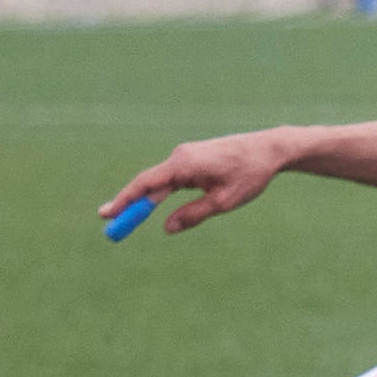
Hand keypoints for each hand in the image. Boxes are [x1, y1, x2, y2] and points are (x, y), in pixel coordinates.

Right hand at [107, 129, 295, 234]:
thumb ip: (193, 214)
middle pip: (147, 183)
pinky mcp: (193, 158)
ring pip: (159, 181)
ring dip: (143, 200)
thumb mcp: (223, 201)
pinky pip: (170, 178)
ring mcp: (186, 155)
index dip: (125, 200)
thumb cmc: (250, 174)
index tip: (107, 214)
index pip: (146, 183)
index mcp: (184, 164)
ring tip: (123, 218)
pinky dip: (158, 192)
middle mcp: (181, 156)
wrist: (269, 149)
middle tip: (108, 222)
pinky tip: (149, 206)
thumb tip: (167, 227)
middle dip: (128, 203)